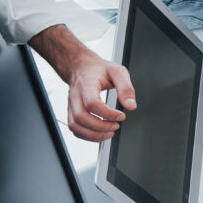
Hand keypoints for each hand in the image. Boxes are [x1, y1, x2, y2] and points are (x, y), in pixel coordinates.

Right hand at [28, 25, 134, 141]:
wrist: (80, 66)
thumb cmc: (98, 69)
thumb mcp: (117, 71)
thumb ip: (126, 87)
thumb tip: (131, 106)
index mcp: (86, 85)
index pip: (92, 103)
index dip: (108, 113)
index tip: (121, 116)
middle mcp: (75, 96)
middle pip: (81, 117)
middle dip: (100, 126)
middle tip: (116, 126)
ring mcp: (71, 105)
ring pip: (75, 125)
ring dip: (93, 134)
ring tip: (109, 133)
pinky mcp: (71, 111)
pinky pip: (74, 128)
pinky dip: (86, 135)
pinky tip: (100, 134)